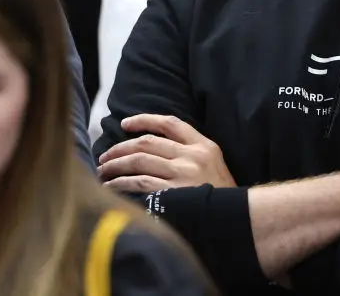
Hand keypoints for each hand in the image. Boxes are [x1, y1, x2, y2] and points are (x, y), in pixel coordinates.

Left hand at [97, 114, 235, 192]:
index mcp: (204, 146)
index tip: (125, 123)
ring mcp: (182, 175)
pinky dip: (121, 183)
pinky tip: (111, 187)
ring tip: (103, 172)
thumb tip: (153, 149)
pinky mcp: (172, 194)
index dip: (144, 120)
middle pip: (147, 143)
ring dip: (116, 166)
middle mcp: (192, 156)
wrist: (236, 220)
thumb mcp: (214, 165)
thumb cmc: (221, 196)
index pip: (170, 123)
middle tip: (106, 155)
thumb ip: (190, 153)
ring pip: (138, 162)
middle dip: (121, 148)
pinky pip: (138, 184)